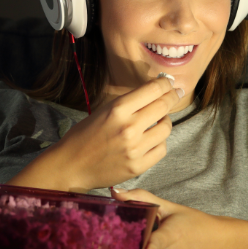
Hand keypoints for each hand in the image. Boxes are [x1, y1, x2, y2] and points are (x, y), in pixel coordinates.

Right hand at [8, 77, 183, 192]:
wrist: (71, 166)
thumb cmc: (85, 135)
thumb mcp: (104, 110)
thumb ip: (129, 103)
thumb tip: (155, 92)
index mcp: (118, 109)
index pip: (153, 90)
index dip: (165, 83)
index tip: (169, 82)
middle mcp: (129, 127)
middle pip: (163, 106)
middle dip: (172, 97)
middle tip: (176, 94)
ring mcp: (135, 149)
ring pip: (166, 128)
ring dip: (165, 121)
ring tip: (158, 121)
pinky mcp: (138, 166)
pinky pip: (161, 149)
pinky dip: (159, 142)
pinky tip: (151, 140)